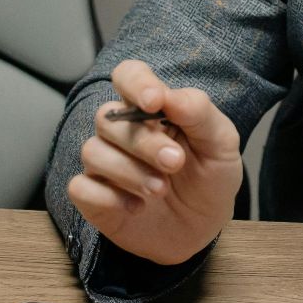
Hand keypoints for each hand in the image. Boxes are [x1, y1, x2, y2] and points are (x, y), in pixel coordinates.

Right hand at [66, 58, 243, 264]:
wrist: (204, 227)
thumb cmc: (211, 177)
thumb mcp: (222, 145)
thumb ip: (199, 113)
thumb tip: (169, 95)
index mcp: (153, 108)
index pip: (129, 75)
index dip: (136, 83)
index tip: (154, 102)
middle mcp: (122, 130)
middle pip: (108, 117)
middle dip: (143, 142)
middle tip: (176, 163)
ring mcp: (104, 163)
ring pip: (92, 151)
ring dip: (130, 172)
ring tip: (161, 190)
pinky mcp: (93, 196)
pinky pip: (81, 187)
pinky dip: (109, 198)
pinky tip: (137, 207)